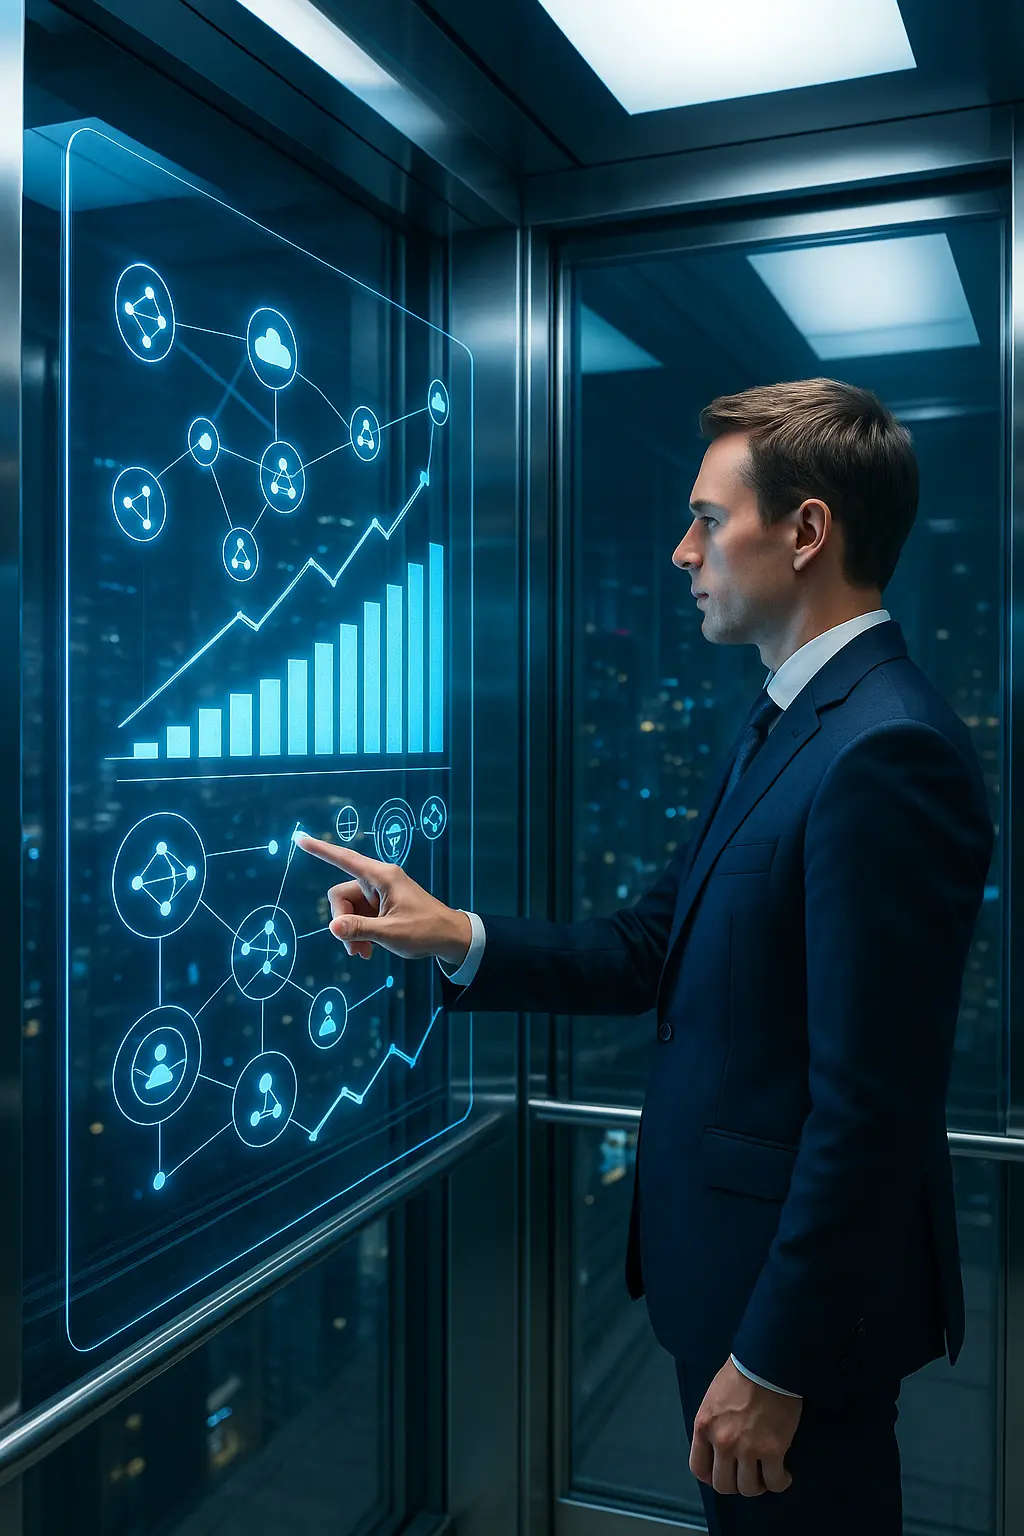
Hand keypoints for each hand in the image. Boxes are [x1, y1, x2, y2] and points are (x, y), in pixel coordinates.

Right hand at [293, 833, 471, 966]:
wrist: (450, 938)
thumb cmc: (425, 931)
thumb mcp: (390, 933)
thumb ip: (359, 929)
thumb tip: (332, 927)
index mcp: (382, 877)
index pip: (345, 859)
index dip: (321, 850)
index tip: (300, 838)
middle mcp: (378, 880)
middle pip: (341, 895)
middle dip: (342, 922)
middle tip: (353, 947)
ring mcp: (379, 894)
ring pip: (349, 909)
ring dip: (351, 932)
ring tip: (363, 953)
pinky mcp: (381, 906)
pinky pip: (359, 916)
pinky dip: (360, 932)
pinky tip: (368, 950)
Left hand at [689, 1358, 801, 1496]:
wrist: (768, 1362)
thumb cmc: (741, 1374)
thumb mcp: (714, 1399)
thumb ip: (713, 1424)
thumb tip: (719, 1445)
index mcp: (704, 1426)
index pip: (698, 1468)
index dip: (712, 1476)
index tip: (725, 1472)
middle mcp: (722, 1442)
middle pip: (723, 1485)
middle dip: (736, 1484)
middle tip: (748, 1474)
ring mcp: (747, 1448)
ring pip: (748, 1488)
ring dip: (758, 1485)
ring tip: (767, 1474)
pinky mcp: (773, 1450)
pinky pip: (774, 1482)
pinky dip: (780, 1482)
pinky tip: (784, 1474)